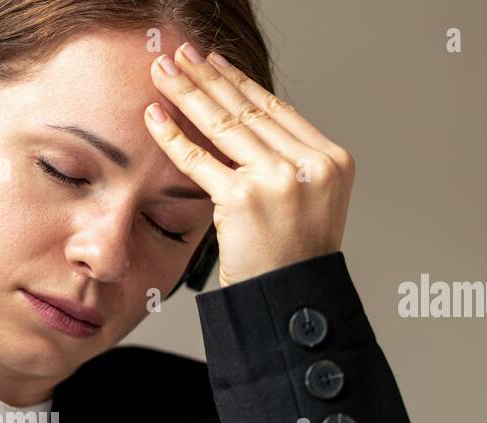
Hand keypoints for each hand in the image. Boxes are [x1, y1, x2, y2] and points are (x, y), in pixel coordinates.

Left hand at [144, 42, 353, 287]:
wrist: (292, 302)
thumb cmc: (294, 262)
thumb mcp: (310, 205)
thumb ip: (289, 167)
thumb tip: (249, 131)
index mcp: (331, 160)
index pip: (276, 110)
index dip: (241, 84)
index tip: (216, 64)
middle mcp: (309, 163)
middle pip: (248, 110)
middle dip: (209, 78)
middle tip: (182, 55)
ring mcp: (278, 179)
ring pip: (224, 125)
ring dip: (188, 93)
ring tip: (164, 71)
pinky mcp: (244, 198)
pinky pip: (199, 160)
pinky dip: (172, 137)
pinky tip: (155, 116)